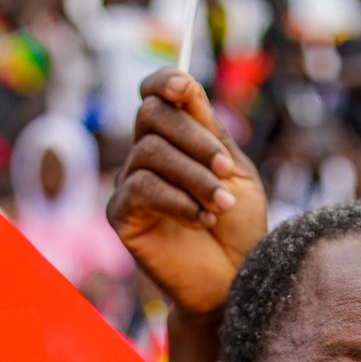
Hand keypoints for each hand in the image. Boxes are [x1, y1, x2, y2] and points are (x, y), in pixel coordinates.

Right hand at [107, 69, 264, 315]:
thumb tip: (186, 82)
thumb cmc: (239, 228)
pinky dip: (177, 201)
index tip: (185, 86)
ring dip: (193, 177)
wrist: (234, 280)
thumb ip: (211, 132)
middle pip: (151, 115)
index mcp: (175, 139)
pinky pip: (140, 188)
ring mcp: (130, 183)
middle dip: (194, 137)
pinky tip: (202, 220)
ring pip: (149, 152)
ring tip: (222, 205)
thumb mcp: (235, 172)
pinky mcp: (121, 215)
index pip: (156, 94)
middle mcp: (146, 155)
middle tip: (226, 168)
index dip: (164, 82)